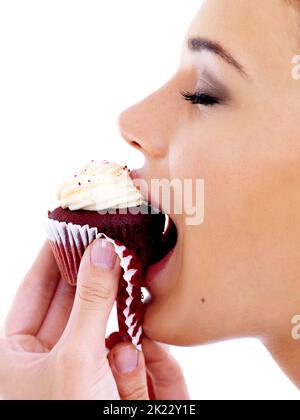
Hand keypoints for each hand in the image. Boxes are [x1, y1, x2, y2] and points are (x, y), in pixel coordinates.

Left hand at [0, 239, 188, 399]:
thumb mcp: (75, 359)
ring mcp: (81, 370)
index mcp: (15, 353)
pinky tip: (140, 358)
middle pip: (73, 302)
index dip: (53, 254)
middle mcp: (45, 359)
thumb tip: (101, 249)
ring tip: (126, 330)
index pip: (36, 288)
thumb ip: (91, 301)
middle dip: (94, 279)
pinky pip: (126, 351)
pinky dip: (136, 352)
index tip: (71, 225)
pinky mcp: (110, 383)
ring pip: (105, 326)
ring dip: (120, 326)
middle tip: (111, 245)